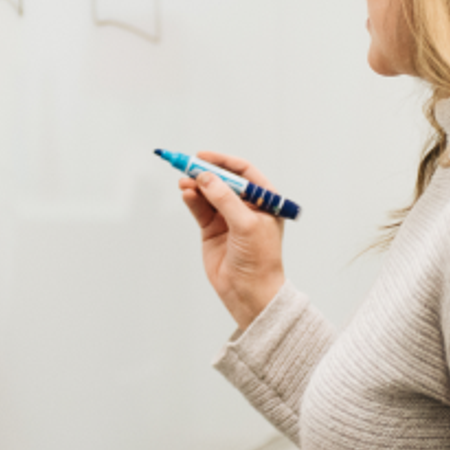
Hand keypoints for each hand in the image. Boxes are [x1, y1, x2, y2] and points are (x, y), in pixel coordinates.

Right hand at [180, 152, 284, 330]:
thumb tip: (206, 177)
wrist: (249, 293)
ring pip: (208, 194)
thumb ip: (225, 199)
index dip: (223, 162)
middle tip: (188, 166)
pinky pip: (200, 208)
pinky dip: (192, 199)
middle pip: (222, 181)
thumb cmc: (260, 260)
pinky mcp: (212, 230)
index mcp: (264, 201)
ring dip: (196, 186)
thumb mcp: (246, 224)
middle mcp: (246, 206)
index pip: (243, 172)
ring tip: (184, 182)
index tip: (204, 156)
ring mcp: (228, 218)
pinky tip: (186, 193)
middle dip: (205, 173)